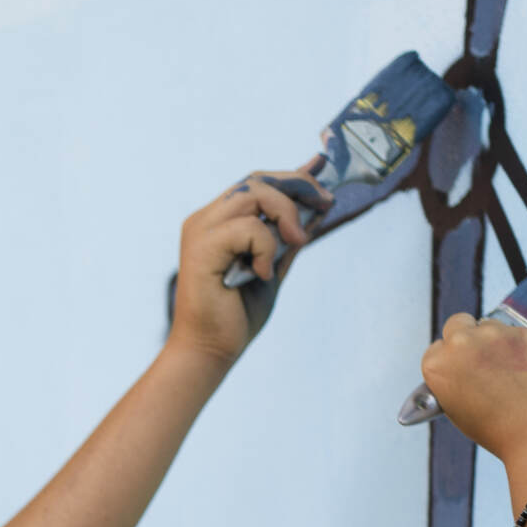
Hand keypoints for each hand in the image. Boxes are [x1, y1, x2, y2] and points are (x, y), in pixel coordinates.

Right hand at [168, 168, 328, 365]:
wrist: (211, 350)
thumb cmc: (237, 314)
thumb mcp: (275, 265)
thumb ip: (290, 236)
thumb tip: (319, 206)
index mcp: (218, 222)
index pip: (257, 183)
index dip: (293, 176)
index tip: (325, 181)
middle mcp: (206, 220)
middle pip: (257, 180)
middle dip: (298, 186)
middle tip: (325, 205)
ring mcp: (201, 231)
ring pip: (253, 193)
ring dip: (286, 213)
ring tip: (296, 241)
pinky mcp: (201, 248)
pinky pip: (248, 227)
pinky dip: (266, 246)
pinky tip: (261, 273)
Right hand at [418, 312, 526, 471]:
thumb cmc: (496, 429)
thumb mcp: (456, 408)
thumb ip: (453, 379)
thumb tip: (461, 365)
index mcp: (437, 364)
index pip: (436, 349)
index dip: (449, 359)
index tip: (461, 367)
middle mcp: (461, 343)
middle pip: (458, 324)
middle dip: (466, 336)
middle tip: (481, 358)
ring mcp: (494, 334)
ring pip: (489, 326)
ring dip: (495, 341)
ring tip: (509, 370)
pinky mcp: (524, 333)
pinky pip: (517, 333)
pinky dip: (520, 348)